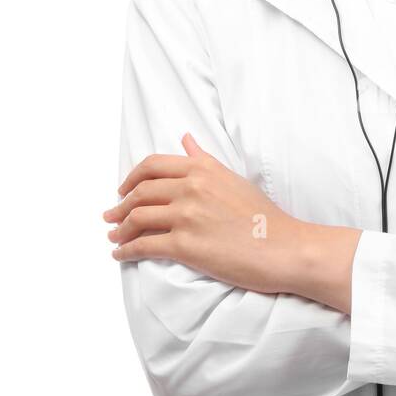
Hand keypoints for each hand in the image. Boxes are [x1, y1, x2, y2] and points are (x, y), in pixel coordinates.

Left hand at [103, 132, 308, 293]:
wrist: (284, 248)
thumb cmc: (264, 216)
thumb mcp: (233, 179)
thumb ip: (204, 160)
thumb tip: (186, 139)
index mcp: (202, 169)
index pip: (152, 166)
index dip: (131, 178)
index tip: (123, 190)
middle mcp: (191, 188)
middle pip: (140, 192)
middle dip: (120, 206)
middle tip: (111, 216)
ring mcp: (187, 216)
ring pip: (137, 218)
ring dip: (119, 229)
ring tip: (114, 237)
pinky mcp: (185, 245)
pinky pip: (144, 245)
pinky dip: (126, 251)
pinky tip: (120, 255)